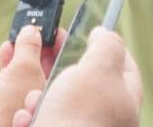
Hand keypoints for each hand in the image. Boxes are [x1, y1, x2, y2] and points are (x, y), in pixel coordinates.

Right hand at [0, 24, 64, 126]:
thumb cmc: (10, 106)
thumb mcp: (23, 68)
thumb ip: (29, 48)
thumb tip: (31, 31)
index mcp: (58, 92)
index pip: (66, 62)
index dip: (60, 43)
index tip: (54, 29)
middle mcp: (47, 100)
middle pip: (47, 67)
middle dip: (38, 46)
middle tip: (33, 30)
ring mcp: (28, 105)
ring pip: (28, 74)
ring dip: (22, 53)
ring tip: (16, 38)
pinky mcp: (10, 109)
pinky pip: (15, 82)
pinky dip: (11, 66)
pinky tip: (5, 51)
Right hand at [20, 27, 142, 126]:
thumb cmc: (79, 115)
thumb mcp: (99, 68)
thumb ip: (106, 46)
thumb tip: (104, 34)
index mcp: (126, 104)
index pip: (126, 69)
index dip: (110, 48)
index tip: (92, 35)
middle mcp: (106, 122)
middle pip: (85, 86)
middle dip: (62, 75)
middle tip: (49, 65)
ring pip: (56, 105)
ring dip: (40, 97)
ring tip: (33, 101)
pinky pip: (40, 121)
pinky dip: (30, 117)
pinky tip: (25, 117)